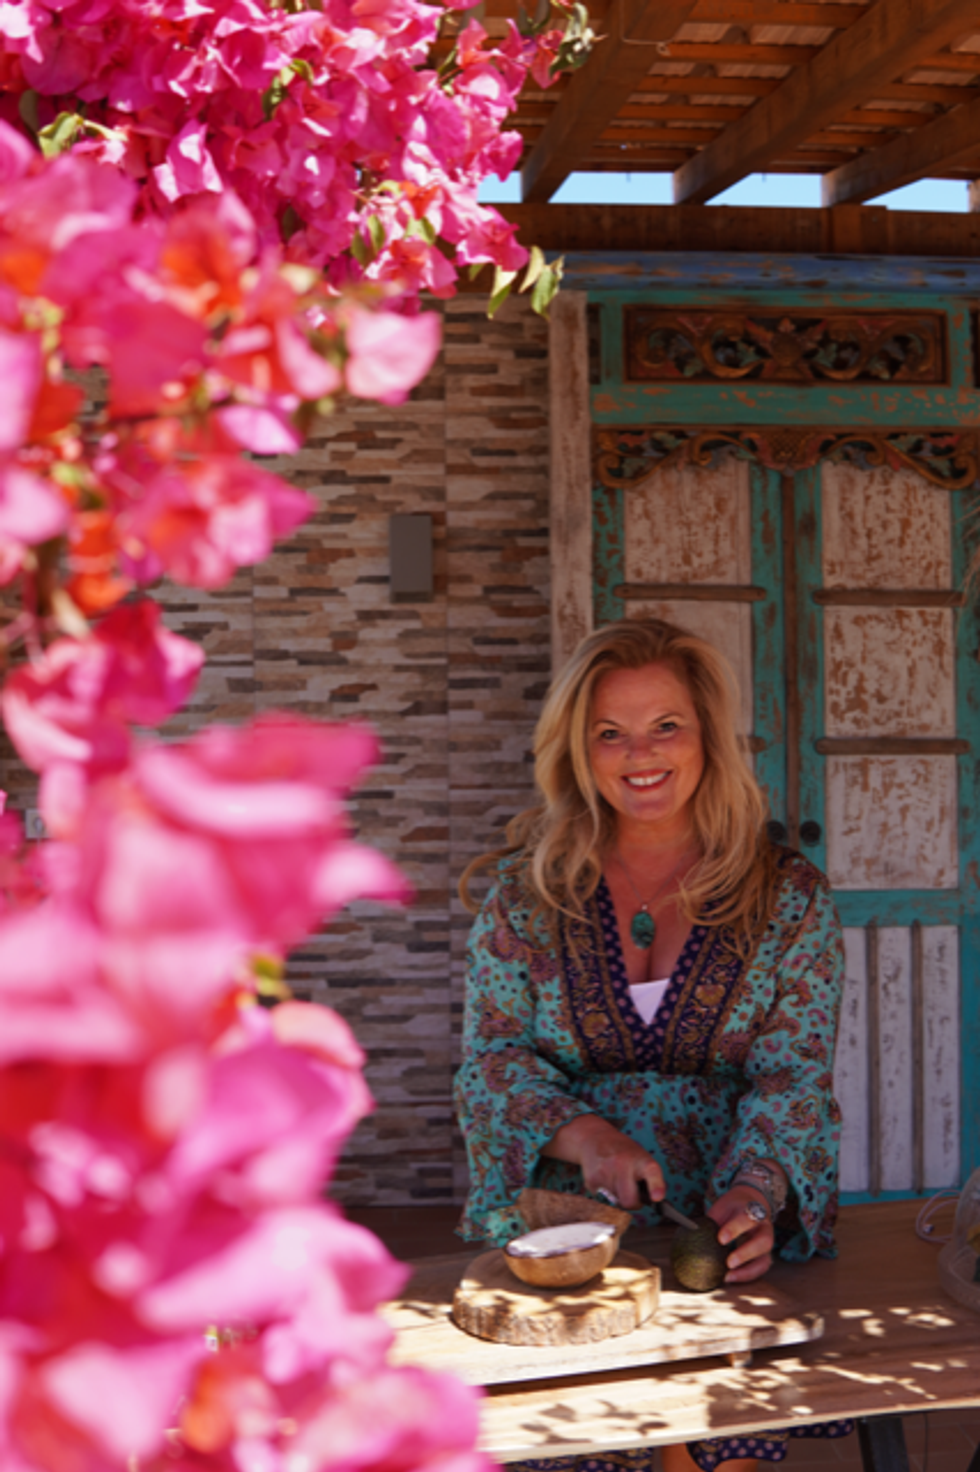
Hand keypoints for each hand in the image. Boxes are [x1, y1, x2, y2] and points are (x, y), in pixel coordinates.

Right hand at [542, 1113, 664, 1209]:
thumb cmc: (624, 1152)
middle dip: (633, 1203)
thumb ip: (650, 1178)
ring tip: (617, 1182)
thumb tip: (656, 1200)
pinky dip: (606, 1196)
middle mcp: (622, 1164)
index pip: (651, 1172)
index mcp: (640, 1159)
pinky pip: (603, 1200)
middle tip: (633, 1195)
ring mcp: (605, 1172)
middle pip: (629, 1201)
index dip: (656, 1186)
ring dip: (618, 1198)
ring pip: (616, 1203)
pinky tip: (606, 1181)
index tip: (657, 1197)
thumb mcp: (641, 1157)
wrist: (595, 1138)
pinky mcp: (591, 1180)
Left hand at [708, 1184, 774, 1283]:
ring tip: (728, 1277)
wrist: (750, 1202)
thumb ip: (714, 1220)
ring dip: (747, 1271)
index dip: (734, 1229)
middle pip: (763, 1242)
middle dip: (745, 1254)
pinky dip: (747, 1276)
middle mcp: (764, 1228)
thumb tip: (694, 1233)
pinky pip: (761, 1268)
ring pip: (764, 1260)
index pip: (746, 1220)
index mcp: (753, 1211)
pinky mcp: (764, 1255)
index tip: (720, 1239)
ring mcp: (767, 1243)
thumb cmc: (733, 1207)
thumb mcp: (723, 1207)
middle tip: (728, 1263)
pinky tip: (731, 1278)